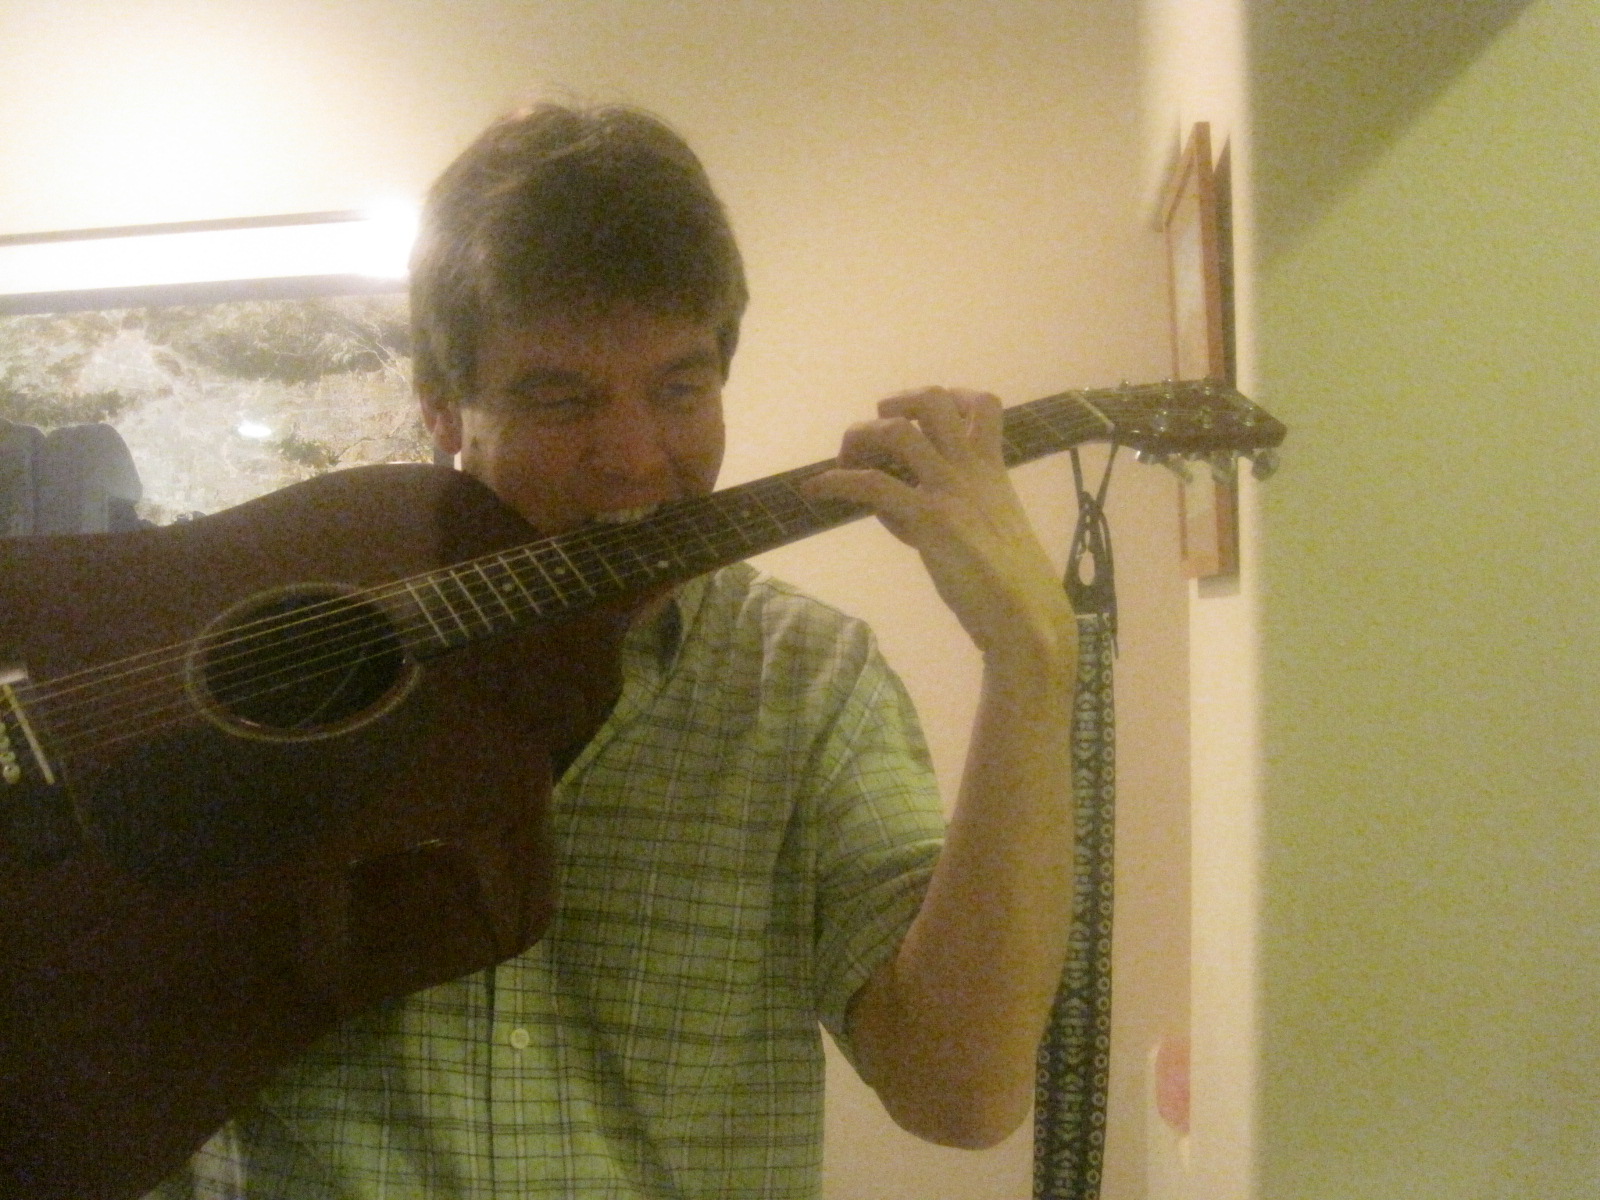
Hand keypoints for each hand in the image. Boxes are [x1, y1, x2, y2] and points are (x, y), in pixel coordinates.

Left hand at [802, 387, 1075, 667]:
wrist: (1028, 616)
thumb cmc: (1015, 583)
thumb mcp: (993, 529)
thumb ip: (959, 508)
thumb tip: (913, 506)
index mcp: (993, 470)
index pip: (982, 404)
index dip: (947, 399)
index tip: (921, 420)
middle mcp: (971, 469)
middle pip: (933, 399)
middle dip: (896, 405)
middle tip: (878, 437)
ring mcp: (949, 490)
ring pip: (897, 430)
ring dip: (861, 438)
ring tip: (846, 462)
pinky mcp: (928, 519)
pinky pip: (871, 484)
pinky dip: (834, 482)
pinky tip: (814, 492)